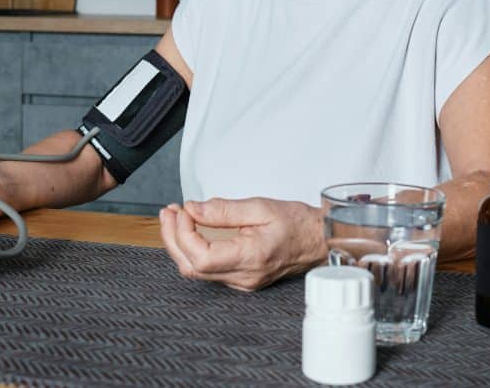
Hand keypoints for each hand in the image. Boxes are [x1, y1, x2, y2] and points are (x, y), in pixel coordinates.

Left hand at [158, 198, 326, 291]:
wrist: (320, 240)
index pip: (201, 257)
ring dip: (180, 244)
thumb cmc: (298, 224)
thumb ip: (224, 210)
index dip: (184, 233)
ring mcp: (242, 281)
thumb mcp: (261, 207)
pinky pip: (208, 270)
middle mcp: (244, 276)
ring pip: (196, 271)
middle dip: (173, 237)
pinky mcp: (241, 278)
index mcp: (251, 257)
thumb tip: (194, 209)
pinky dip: (193, 250)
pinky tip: (191, 231)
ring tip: (175, 217)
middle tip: (169, 211)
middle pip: (192, 267)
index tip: (184, 210)